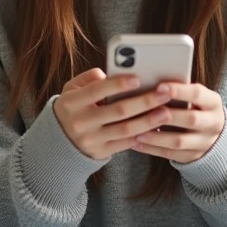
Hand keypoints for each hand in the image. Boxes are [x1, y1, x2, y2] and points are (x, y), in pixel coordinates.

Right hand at [53, 68, 176, 160]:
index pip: (97, 91)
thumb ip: (87, 79)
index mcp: (72, 102)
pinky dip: (142, 135)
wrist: (59, 143)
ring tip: (166, 112)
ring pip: (125, 129)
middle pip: (117, 111)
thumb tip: (107, 74)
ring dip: (148, 121)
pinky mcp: (101, 152)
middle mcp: (81, 122)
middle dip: (144, 101)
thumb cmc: (72, 109)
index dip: (117, 84)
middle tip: (164, 93)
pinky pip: (125, 144)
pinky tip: (156, 127)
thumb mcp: (71, 90)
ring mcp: (92, 139)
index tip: (138, 78)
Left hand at [132, 82, 225, 163]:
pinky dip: (152, 149)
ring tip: (136, 131)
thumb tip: (152, 82)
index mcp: (213, 103)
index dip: (179, 91)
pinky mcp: (192, 157)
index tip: (159, 86)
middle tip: (146, 110)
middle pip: (191, 119)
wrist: (214, 134)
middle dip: (168, 115)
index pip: (198, 94)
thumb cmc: (196, 107)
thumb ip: (180, 91)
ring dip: (156, 136)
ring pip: (179, 141)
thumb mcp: (197, 97)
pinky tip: (136, 143)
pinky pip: (171, 154)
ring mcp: (204, 143)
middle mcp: (213, 123)